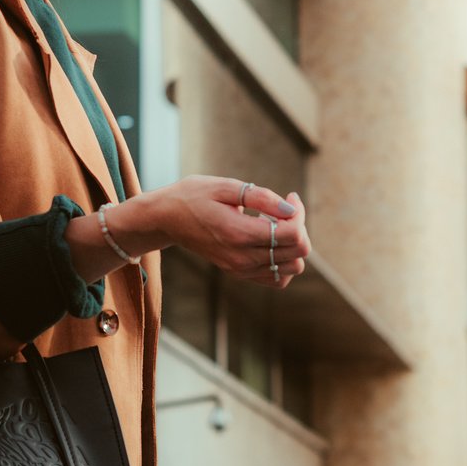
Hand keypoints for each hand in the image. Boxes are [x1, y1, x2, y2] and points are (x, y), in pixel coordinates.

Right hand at [146, 176, 309, 287]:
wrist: (167, 218)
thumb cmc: (194, 196)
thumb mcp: (225, 186)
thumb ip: (261, 197)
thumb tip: (291, 207)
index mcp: (239, 233)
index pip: (293, 234)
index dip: (299, 213)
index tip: (289, 196)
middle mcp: (242, 258)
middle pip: (298, 252)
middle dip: (299, 226)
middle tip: (282, 207)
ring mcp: (241, 269)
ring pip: (292, 268)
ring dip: (292, 244)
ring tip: (274, 223)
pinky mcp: (239, 273)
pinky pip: (277, 278)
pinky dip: (283, 261)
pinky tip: (270, 240)